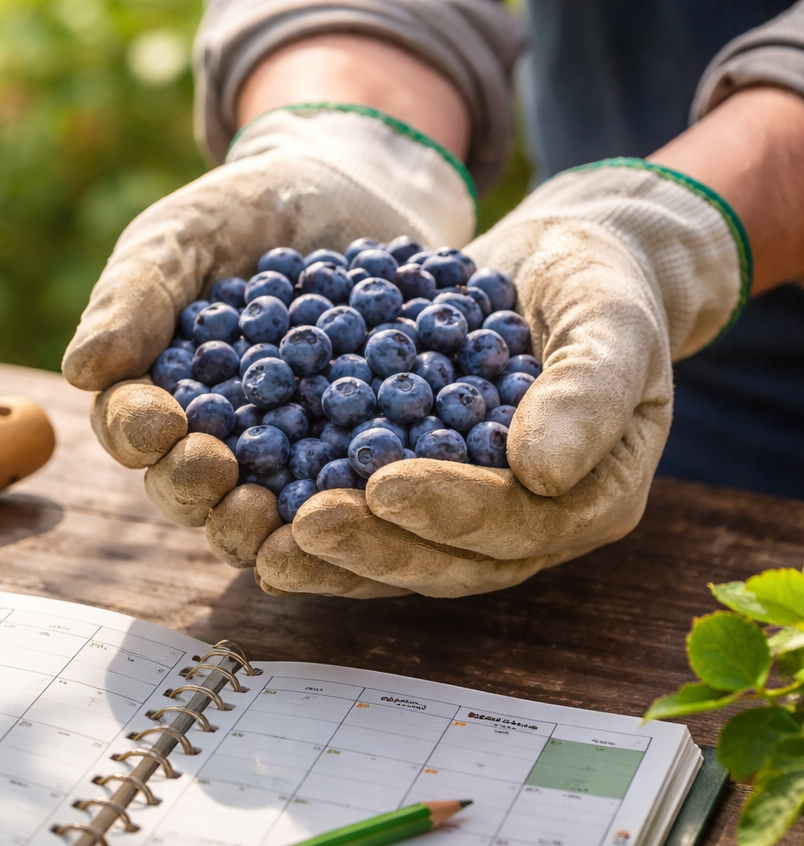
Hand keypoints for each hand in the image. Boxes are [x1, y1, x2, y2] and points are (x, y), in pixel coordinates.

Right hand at [69, 107, 474, 551]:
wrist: (345, 197)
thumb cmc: (240, 213)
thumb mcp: (182, 234)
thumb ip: (134, 295)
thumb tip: (82, 371)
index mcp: (150, 394)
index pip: (129, 427)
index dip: (137, 432)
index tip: (159, 423)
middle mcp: (207, 441)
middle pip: (185, 486)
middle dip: (192, 485)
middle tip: (214, 471)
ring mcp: (278, 460)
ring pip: (254, 512)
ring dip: (256, 522)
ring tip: (272, 511)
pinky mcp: (348, 460)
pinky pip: (339, 499)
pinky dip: (343, 510)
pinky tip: (358, 505)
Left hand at [263, 161, 746, 596]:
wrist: (554, 270)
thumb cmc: (599, 289)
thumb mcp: (611, 322)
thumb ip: (586, 391)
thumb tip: (543, 472)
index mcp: (587, 501)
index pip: (515, 524)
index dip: (449, 511)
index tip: (384, 486)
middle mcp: (523, 529)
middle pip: (443, 562)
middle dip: (372, 547)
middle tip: (304, 524)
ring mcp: (462, 521)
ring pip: (392, 558)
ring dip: (326, 557)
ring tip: (262, 539)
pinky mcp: (410, 497)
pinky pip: (358, 523)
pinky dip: (302, 520)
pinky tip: (247, 509)